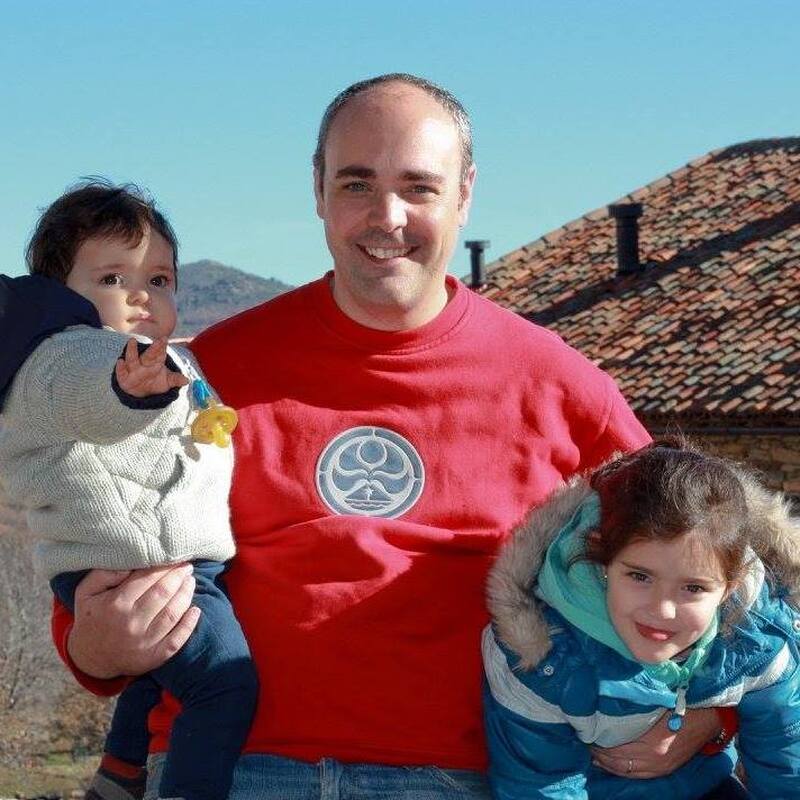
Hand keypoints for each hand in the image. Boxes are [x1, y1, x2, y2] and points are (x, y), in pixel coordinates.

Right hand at [67, 565, 199, 678]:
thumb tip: (130, 563)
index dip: (164, 566)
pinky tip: (196, 610)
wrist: (89, 658)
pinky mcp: (152, 658)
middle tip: (186, 566)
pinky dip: (189, 625)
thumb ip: (104, 574)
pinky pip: (175, 641)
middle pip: (163, 593)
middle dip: (178, 576)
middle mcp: (131, 623)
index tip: (174, 558)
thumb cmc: (91, 618)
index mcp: (116, 604)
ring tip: (191, 581)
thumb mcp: (86, 593)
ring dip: (186, 594)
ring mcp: (143, 642)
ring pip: (172, 613)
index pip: (147, 578)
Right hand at [115, 337, 188, 397]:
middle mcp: (144, 363)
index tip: (164, 339)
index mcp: (155, 362)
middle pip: (149, 354)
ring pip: (132, 359)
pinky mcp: (124, 377)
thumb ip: (175, 379)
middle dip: (153, 348)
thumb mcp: (167, 381)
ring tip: (132, 341)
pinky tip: (120, 361)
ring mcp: (133, 369)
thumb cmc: (155, 382)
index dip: (161, 347)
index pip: (159, 353)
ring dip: (132, 350)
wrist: (141, 391)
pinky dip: (121, 367)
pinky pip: (121, 372)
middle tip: (158, 340)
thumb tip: (187, 380)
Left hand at [590, 707, 719, 778]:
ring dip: (608, 765)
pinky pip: (637, 775)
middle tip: (585, 744)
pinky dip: (621, 771)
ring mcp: (660, 767)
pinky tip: (610, 765)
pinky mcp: (664, 770)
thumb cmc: (679, 707)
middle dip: (599, 755)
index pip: (617, 748)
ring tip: (593, 755)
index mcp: (652, 743)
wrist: (706, 720)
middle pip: (618, 762)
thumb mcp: (654, 706)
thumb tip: (607, 708)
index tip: (587, 734)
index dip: (599, 743)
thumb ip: (632, 712)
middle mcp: (654, 759)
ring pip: (626, 771)